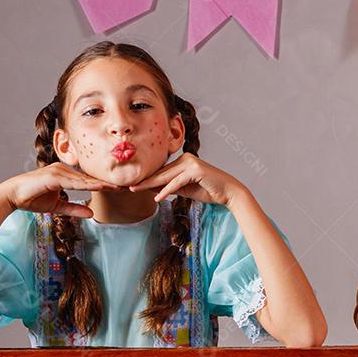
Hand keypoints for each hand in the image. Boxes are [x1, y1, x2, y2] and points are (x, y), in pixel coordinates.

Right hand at [0, 162, 119, 217]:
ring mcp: (58, 171)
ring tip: (117, 187)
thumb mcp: (57, 207)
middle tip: (125, 186)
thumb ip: (73, 208)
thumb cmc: (31, 199)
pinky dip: (87, 184)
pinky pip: (73, 181)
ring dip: (100, 183)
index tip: (118, 189)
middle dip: (106, 183)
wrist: (11, 196)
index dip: (102, 185)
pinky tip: (99, 186)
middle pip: (88, 177)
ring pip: (83, 178)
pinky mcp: (53, 175)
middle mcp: (62, 169)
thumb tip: (91, 213)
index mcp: (64, 174)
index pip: (87, 180)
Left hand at [128, 153, 244, 205]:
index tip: (134, 185)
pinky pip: (177, 182)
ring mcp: (191, 162)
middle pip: (161, 172)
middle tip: (129, 187)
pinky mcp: (196, 170)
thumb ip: (170, 187)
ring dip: (150, 184)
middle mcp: (186, 158)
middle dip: (145, 180)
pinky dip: (166, 190)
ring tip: (136, 190)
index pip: (162, 171)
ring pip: (166, 176)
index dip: (148, 179)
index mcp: (183, 161)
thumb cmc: (208, 190)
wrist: (228, 193)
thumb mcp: (185, 190)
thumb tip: (151, 190)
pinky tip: (157, 197)